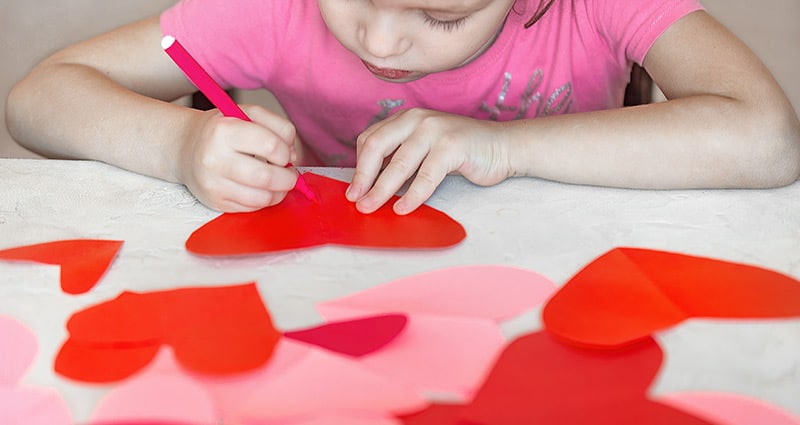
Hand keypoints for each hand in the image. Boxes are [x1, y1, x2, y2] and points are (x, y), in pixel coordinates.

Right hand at [178, 105, 299, 211]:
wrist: (185, 148)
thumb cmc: (221, 130)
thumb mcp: (248, 113)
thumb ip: (278, 126)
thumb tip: (293, 155)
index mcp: (224, 131)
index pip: (271, 146)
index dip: (286, 152)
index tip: (285, 153)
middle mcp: (215, 159)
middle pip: (267, 177)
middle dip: (288, 178)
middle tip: (289, 173)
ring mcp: (213, 184)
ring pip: (262, 198)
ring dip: (279, 192)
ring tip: (278, 182)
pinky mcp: (216, 202)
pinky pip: (252, 208)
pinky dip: (264, 199)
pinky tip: (262, 189)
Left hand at [346, 108, 513, 214]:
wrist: (503, 147)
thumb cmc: (462, 152)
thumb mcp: (425, 149)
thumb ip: (401, 158)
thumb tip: (371, 186)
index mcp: (406, 118)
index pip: (370, 138)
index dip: (359, 165)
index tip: (353, 189)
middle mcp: (417, 119)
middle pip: (377, 147)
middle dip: (363, 176)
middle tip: (355, 199)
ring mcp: (434, 130)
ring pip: (399, 163)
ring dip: (381, 190)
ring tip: (371, 207)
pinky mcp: (452, 146)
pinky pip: (426, 176)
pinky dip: (412, 195)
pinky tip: (403, 209)